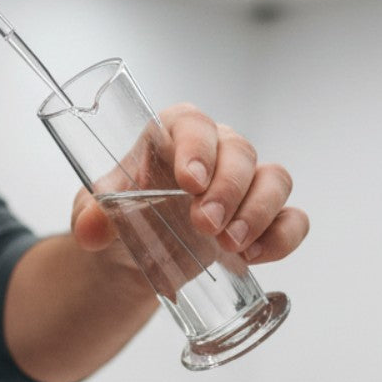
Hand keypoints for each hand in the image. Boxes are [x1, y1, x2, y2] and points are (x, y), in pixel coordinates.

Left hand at [70, 103, 307, 264]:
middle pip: (240, 151)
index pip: (193, 125)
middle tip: (204, 225)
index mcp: (172, 136)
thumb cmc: (118, 217)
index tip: (189, 181)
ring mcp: (245, 184)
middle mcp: (216, 151)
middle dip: (227, 190)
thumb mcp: (94, 214)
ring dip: (258, 212)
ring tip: (229, 245)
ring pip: (275, 180)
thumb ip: (90, 217)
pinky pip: (292, 219)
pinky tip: (255, 257)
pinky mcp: (263, 219)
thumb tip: (91, 229)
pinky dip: (282, 237)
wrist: (133, 256)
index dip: (197, 147)